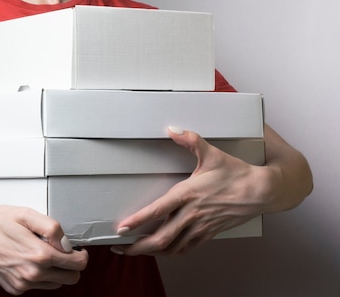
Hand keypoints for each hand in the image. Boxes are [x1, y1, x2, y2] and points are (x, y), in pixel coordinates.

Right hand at [0, 205, 88, 294]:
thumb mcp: (26, 214)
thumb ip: (52, 228)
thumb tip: (67, 243)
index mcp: (39, 255)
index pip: (78, 264)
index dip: (80, 254)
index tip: (75, 248)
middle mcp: (32, 273)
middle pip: (71, 278)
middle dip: (71, 264)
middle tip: (61, 251)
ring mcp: (23, 284)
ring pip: (56, 284)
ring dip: (55, 271)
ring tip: (41, 253)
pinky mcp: (14, 288)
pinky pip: (38, 286)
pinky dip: (39, 275)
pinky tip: (27, 259)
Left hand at [111, 127, 267, 255]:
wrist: (262, 191)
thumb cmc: (236, 173)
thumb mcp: (211, 153)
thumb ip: (190, 141)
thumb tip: (172, 130)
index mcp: (188, 194)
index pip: (158, 211)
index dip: (138, 221)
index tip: (121, 228)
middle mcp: (192, 214)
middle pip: (160, 238)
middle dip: (137, 246)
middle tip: (120, 248)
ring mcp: (200, 227)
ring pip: (172, 247)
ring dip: (151, 252)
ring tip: (134, 251)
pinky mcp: (209, 233)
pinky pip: (186, 248)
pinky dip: (171, 253)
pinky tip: (162, 251)